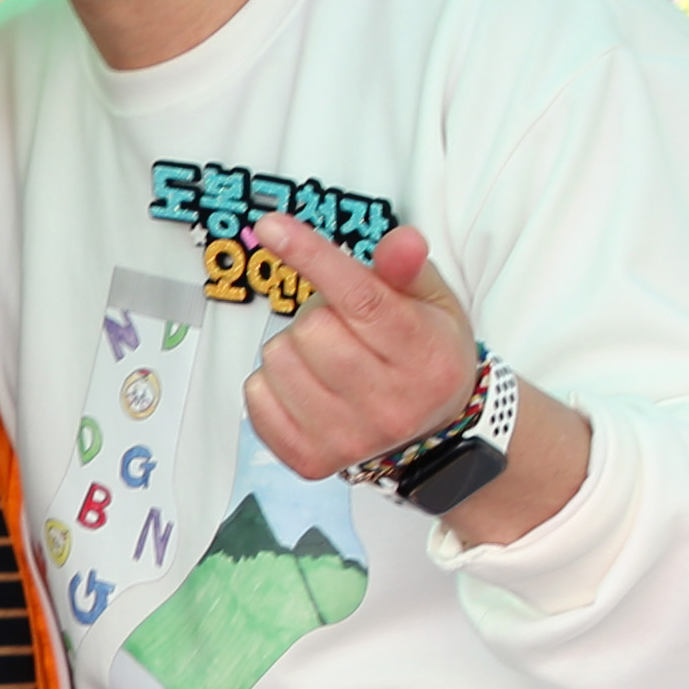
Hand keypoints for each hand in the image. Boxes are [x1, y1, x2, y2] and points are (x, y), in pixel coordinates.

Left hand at [238, 218, 477, 481]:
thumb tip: (400, 241)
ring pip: (278, 360)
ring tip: (325, 359)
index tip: (270, 227)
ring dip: (291, 348)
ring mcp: (348, 439)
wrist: (432, 434)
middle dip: (317, 316)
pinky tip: (305, 387)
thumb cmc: (424, 352)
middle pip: (313, 330)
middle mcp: (390, 405)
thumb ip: (408, 269)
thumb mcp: (432, 303)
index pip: (362, 300)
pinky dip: (269, 383)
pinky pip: (255, 398)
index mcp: (425, 357)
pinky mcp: (311, 461)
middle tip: (342, 328)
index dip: (312, 257)